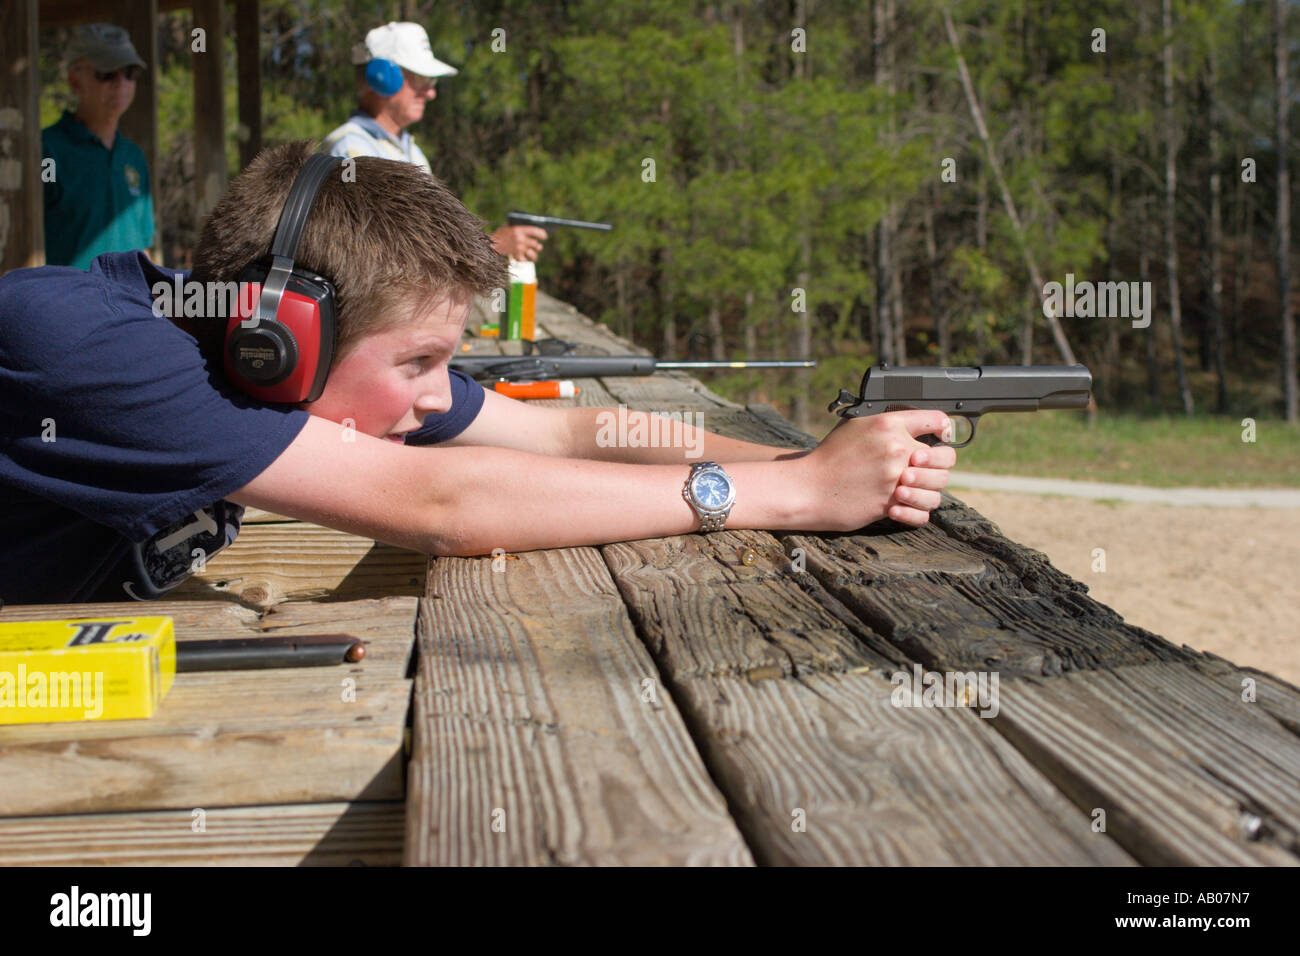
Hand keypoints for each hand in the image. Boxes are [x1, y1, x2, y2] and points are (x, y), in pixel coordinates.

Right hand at [490, 225, 547, 260]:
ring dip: (534, 254)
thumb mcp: (508, 226)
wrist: (489, 244)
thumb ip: (519, 227)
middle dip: (538, 246)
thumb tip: (532, 229)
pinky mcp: (516, 256)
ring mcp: (518, 249)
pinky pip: (525, 260)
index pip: (536, 231)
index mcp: (519, 229)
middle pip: (536, 244)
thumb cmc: (500, 234)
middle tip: (538, 246)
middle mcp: (520, 239)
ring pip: (533, 254)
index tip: (544, 236)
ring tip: (532, 253)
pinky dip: (525, 260)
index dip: (542, 234)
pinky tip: (524, 258)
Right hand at [801, 410, 955, 529]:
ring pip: (938, 486)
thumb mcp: (855, 425)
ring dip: (929, 488)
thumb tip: (913, 424)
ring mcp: (896, 478)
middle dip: (941, 462)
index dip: (943, 427)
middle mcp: (896, 449)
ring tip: (911, 487)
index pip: (935, 419)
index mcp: (888, 424)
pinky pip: (922, 512)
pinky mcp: (891, 503)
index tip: (942, 434)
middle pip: (946, 457)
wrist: (809, 487)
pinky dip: (916, 512)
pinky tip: (903, 505)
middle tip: (927, 466)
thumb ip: (886, 423)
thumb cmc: (829, 456)